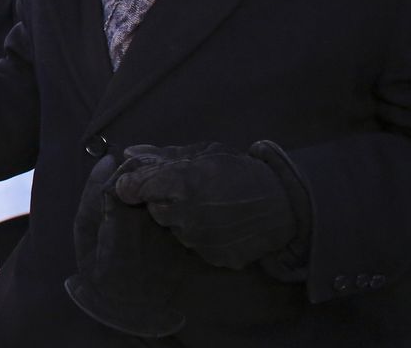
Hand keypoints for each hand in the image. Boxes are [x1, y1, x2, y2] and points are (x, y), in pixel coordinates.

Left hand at [111, 141, 305, 270]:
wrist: (282, 202)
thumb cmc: (239, 171)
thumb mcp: (203, 153)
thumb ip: (162, 155)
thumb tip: (128, 154)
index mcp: (180, 183)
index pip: (133, 188)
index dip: (134, 185)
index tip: (140, 184)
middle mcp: (185, 214)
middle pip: (154, 210)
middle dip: (164, 201)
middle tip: (189, 193)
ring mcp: (199, 240)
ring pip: (175, 230)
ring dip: (183, 220)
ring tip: (209, 208)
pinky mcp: (213, 256)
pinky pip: (196, 246)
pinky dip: (203, 237)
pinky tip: (220, 224)